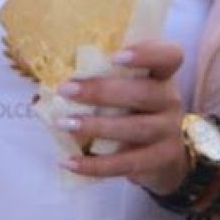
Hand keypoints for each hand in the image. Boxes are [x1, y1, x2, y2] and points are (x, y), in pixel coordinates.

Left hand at [56, 39, 189, 192]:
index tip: (114, 56)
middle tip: (66, 90)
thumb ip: (103, 78)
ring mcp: (168, 133)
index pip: (169, 56)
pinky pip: (125, 164)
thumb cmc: (135, 111)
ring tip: (64, 124)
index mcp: (162, 75)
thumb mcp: (129, 88)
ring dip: (96, 126)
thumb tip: (49, 80)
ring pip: (135, 129)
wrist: (165, 156)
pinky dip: (94, 165)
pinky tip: (68, 161)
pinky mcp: (158, 161)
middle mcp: (170, 101)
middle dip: (103, 91)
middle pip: (145, 93)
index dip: (146, 53)